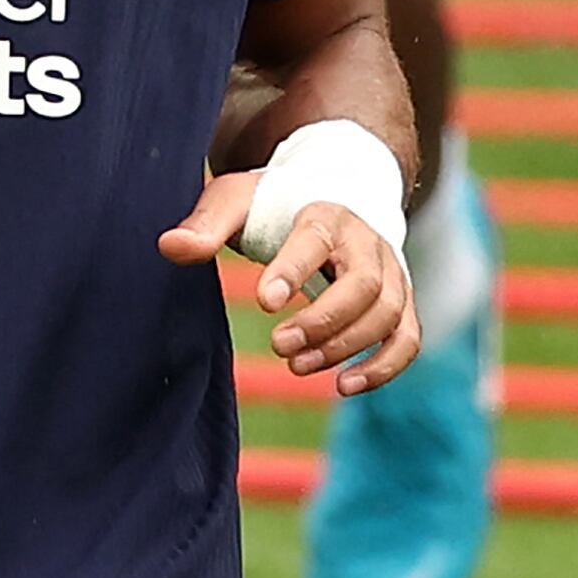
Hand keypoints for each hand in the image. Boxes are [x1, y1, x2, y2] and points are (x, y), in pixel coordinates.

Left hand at [161, 172, 420, 394]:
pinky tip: (344, 386)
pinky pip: (408, 337)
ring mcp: (390, 272)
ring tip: (297, 366)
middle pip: (363, 285)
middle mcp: (366, 241)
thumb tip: (169, 247)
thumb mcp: (235, 200)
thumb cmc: (273, 203)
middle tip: (279, 346)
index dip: (293, 271)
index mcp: (324, 212)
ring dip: (346, 347)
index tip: (263, 302)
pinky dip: (384, 366)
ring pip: (388, 314)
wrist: (331, 191)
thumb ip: (206, 224)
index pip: (316, 240)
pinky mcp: (399, 300)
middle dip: (323, 321)